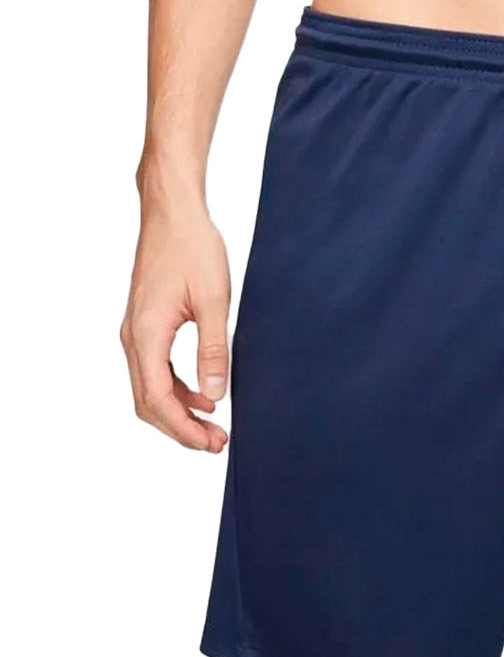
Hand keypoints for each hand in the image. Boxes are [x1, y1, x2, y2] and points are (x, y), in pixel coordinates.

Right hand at [121, 186, 230, 451]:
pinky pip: (154, 371)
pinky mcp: (145, 326)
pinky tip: (204, 397)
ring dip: (179, 413)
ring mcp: (136, 332)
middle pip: (148, 403)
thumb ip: (214, 350)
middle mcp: (133, 337)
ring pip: (149, 390)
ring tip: (213, 427)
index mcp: (146, 334)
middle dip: (181, 429)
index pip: (158, 399)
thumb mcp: (215, 301)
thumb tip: (215, 395)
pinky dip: (176, 391)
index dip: (184, 429)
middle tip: (216, 444)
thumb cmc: (193, 248)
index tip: (212, 443)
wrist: (173, 212)